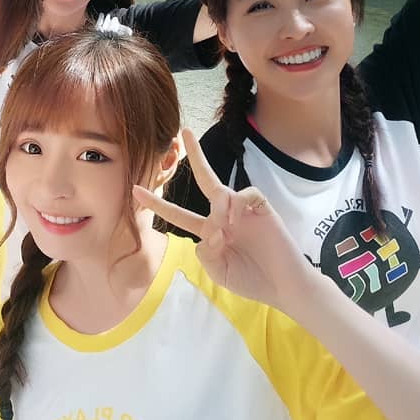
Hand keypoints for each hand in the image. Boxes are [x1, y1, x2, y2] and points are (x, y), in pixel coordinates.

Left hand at [132, 129, 317, 311]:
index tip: (135, 191)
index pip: (179, 214)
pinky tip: (238, 218)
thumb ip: (207, 254)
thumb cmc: (251, 280)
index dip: (158, 204)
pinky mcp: (263, 209)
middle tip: (184, 132)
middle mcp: (224, 216)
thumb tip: (210, 232)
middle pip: (206, 180)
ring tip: (225, 227)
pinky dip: (238, 203)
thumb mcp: (220, 272)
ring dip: (219, 206)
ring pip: (222, 191)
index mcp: (210, 231)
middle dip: (196, 155)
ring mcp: (243, 211)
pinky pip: (246, 194)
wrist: (283, 286)